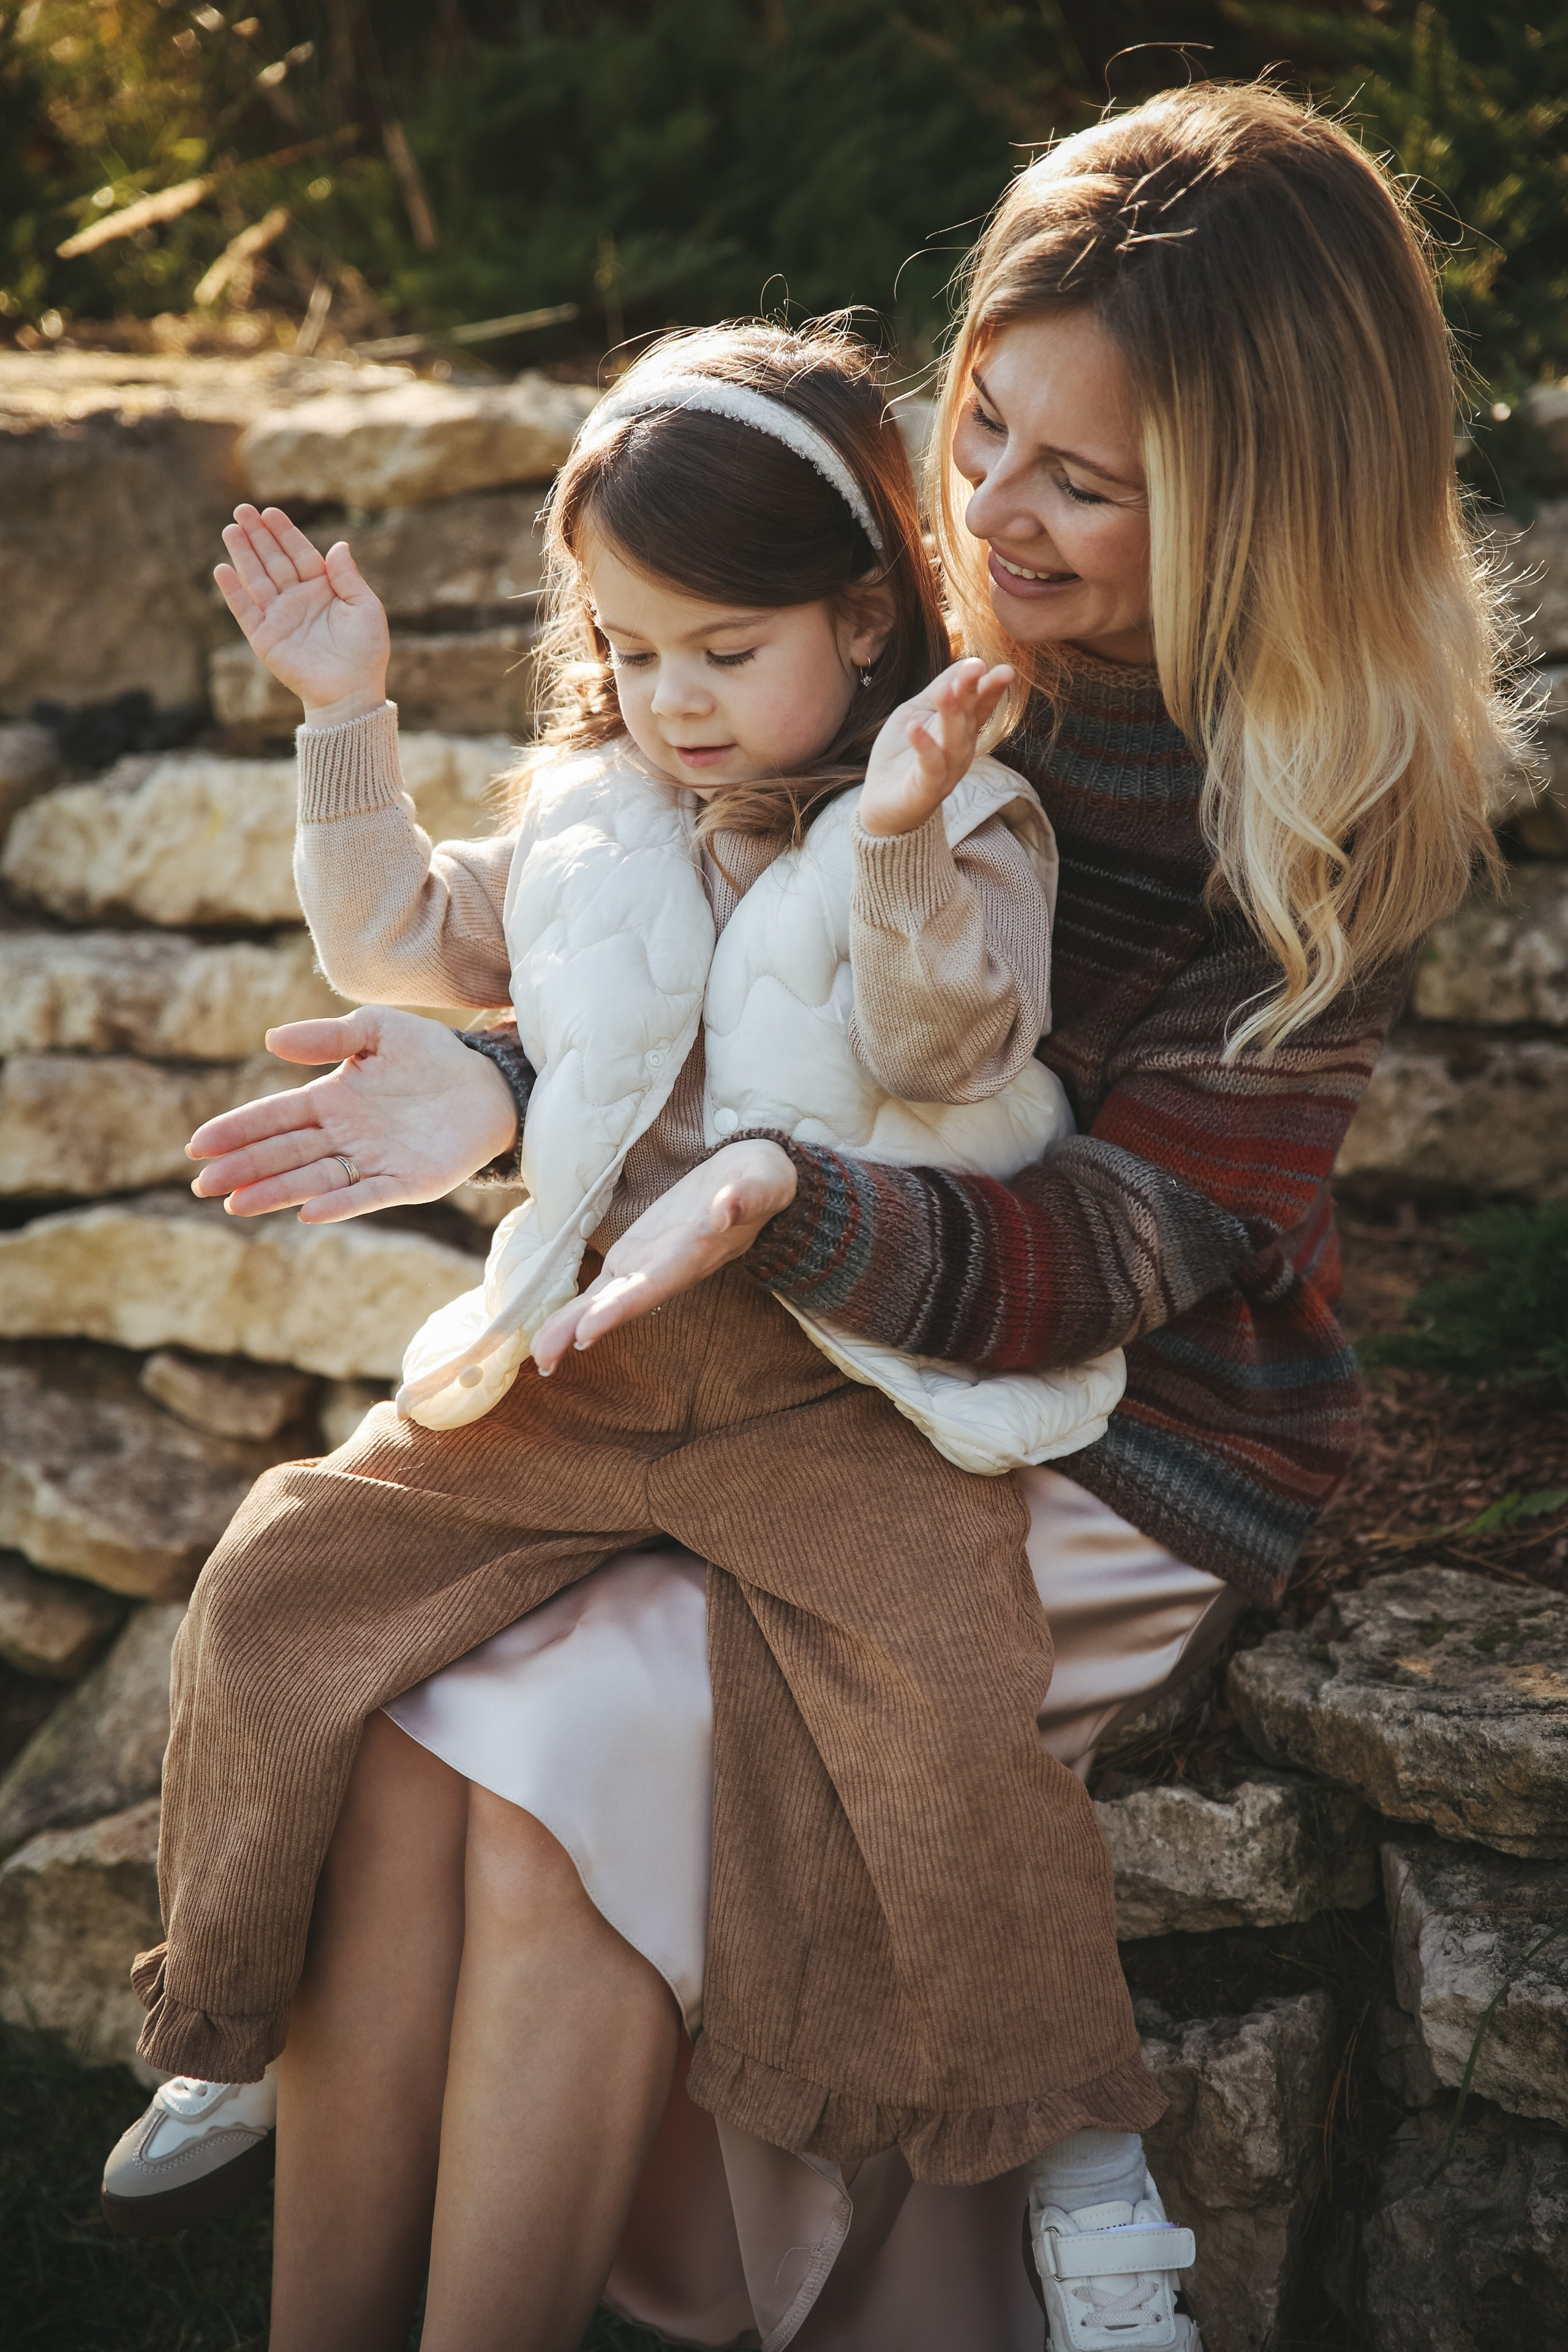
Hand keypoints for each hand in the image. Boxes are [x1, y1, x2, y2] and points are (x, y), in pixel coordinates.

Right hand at [187, 1007, 518, 1221]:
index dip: (238, 1130)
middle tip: (202, 1184)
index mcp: (331, 1101)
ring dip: (276, 1193)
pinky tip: (308, 1213)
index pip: (275, 1117)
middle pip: (285, 1154)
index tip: (199, 1145)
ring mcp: (373, 1162)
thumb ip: (328, 1036)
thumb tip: (271, 1041)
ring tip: (236, 1204)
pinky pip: (367, 1195)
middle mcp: (345, 1136)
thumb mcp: (377, 1030)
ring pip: (314, 1180)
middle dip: (243, 1168)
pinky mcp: (406, 1183)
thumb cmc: (431, 1054)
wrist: (489, 1083)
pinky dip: (339, 1205)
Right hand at [214, 503, 389, 725]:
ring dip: (243, 554)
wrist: (351, 692)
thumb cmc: (365, 652)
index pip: (299, 553)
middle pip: (273, 560)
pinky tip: (222, 569)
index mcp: (323, 589)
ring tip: (230, 529)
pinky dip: (233, 591)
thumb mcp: (365, 608)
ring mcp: (279, 617)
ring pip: (257, 579)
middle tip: (242, 509)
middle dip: (258, 535)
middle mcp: (298, 600)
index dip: (284, 533)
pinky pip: (245, 610)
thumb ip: (348, 577)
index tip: (270, 512)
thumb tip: (338, 545)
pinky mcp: (265, 638)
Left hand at [532, 1139, 796, 1371]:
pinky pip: (598, 1289)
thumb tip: (727, 1207)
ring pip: (603, 1302)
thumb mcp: (762, 1180)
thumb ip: (746, 1195)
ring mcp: (646, 1267)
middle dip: (582, 1328)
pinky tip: (545, 1336)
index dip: (621, 1308)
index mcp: (693, 1253)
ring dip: (569, 1328)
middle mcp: (666, 1270)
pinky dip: (572, 1312)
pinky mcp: (633, 1258)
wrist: (754, 1183)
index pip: (653, 1285)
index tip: (588, 1332)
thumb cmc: (760, 1181)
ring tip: (538, 1356)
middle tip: (546, 1358)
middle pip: (620, 1304)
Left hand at [858, 656, 1014, 837]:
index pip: (981, 706)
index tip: (1002, 668)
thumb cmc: (902, 756)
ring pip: (954, 742)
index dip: (991, 688)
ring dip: (951, 715)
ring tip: (945, 691)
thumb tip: (967, 661)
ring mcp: (945, 771)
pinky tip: (914, 727)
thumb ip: (939, 691)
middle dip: (973, 692)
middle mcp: (960, 751)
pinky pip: (929, 767)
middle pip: (970, 718)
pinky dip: (924, 747)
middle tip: (976, 667)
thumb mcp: (917, 713)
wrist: (882, 805)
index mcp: (961, 731)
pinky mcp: (925, 789)